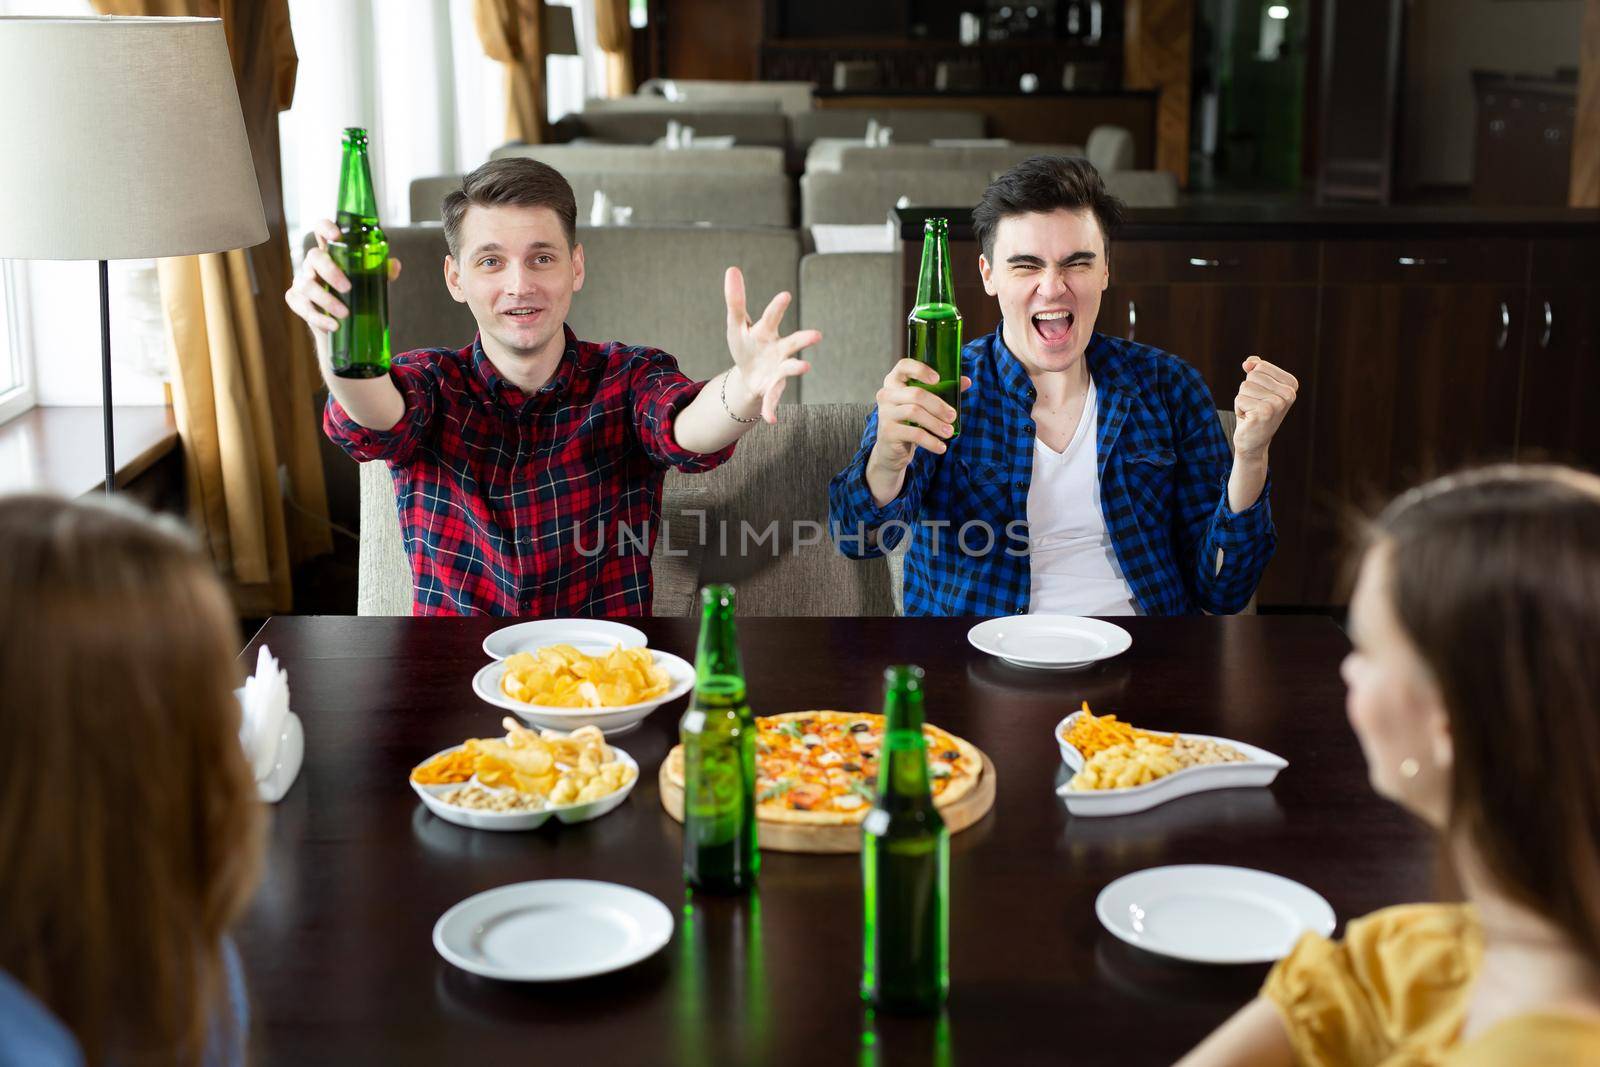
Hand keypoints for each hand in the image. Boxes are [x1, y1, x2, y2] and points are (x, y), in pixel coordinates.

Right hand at [284, 218, 402, 343]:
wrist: (341, 322)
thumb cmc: (356, 293)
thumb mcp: (371, 281)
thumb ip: (382, 272)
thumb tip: (394, 265)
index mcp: (330, 253)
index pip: (321, 230)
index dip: (325, 227)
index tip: (337, 235)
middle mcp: (313, 264)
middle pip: (314, 256)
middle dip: (331, 271)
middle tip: (348, 288)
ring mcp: (302, 281)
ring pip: (306, 285)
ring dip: (326, 300)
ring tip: (345, 314)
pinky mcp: (296, 300)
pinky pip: (302, 306)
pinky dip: (318, 317)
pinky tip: (333, 325)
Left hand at [724, 266, 819, 423]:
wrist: (749, 376)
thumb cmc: (746, 344)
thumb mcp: (736, 324)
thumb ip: (735, 300)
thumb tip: (732, 269)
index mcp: (767, 331)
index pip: (771, 317)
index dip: (777, 307)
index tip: (785, 295)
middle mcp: (779, 350)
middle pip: (792, 343)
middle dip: (803, 339)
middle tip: (817, 334)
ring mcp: (778, 370)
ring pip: (789, 369)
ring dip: (796, 369)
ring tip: (805, 367)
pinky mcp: (772, 389)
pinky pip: (772, 400)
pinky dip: (771, 409)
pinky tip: (770, 419)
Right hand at [868, 359, 972, 472]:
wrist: (892, 448)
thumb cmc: (910, 420)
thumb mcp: (925, 404)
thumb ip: (943, 390)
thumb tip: (966, 381)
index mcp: (894, 381)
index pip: (903, 366)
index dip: (920, 369)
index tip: (938, 379)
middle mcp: (886, 394)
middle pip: (916, 394)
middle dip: (938, 406)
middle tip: (953, 417)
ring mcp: (885, 413)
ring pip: (914, 413)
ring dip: (936, 424)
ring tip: (949, 432)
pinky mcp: (887, 431)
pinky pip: (914, 434)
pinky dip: (931, 441)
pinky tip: (941, 447)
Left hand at [1231, 356, 1297, 459]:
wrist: (1253, 441)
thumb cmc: (1255, 411)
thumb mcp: (1257, 387)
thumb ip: (1255, 369)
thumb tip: (1248, 363)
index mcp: (1291, 384)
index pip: (1260, 366)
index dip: (1253, 381)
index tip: (1260, 396)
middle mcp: (1289, 394)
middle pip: (1252, 375)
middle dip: (1247, 391)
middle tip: (1255, 406)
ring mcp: (1278, 404)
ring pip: (1245, 387)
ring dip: (1243, 400)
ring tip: (1252, 413)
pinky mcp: (1265, 413)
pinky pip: (1239, 399)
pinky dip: (1239, 409)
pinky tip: (1248, 419)